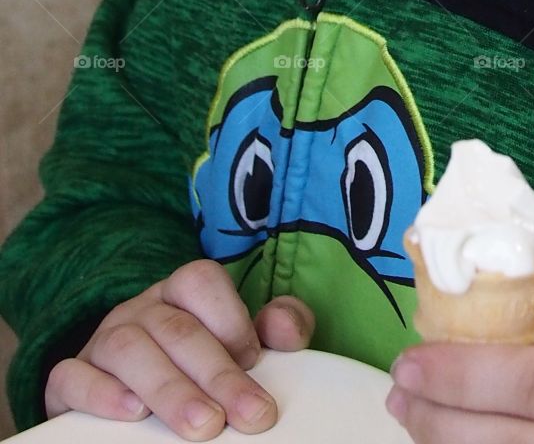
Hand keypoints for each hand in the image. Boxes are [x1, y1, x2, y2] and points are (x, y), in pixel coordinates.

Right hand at [44, 258, 315, 439]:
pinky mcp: (71, 378)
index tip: (255, 360)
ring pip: (127, 349)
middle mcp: (140, 308)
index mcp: (180, 291)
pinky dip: (100, 394)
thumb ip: (277, 327)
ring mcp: (102, 340)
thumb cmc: (200, 364)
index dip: (230, 317)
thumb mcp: (243, 341)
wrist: (132, 396)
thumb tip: (287, 329)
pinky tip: (132, 413)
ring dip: (169, 389)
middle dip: (217, 374)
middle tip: (249, 416)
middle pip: (175, 328)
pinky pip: (72, 376)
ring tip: (203, 426)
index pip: (200, 281)